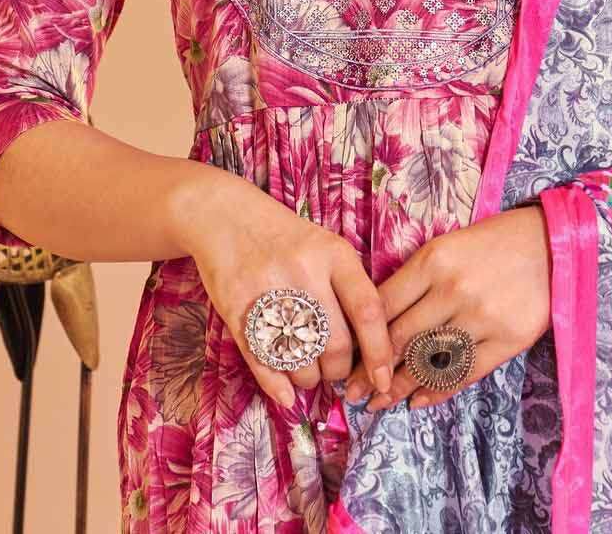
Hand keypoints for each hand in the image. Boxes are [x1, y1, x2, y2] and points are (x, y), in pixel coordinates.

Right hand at [170, 163, 394, 410]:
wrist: (227, 217)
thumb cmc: (287, 238)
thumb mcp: (327, 247)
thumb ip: (349, 288)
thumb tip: (371, 348)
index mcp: (334, 254)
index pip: (367, 310)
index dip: (379, 351)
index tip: (384, 380)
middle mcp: (304, 272)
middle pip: (335, 344)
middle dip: (339, 370)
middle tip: (335, 370)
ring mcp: (268, 291)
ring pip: (301, 359)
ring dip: (309, 378)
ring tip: (307, 371)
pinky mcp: (237, 309)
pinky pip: (262, 361)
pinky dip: (278, 386)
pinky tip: (287, 394)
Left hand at [343, 203, 551, 410]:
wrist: (550, 243)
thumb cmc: (492, 241)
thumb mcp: (446, 246)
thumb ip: (415, 279)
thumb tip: (379, 320)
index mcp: (433, 260)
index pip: (384, 306)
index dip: (361, 338)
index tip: (346, 359)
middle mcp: (453, 290)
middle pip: (400, 339)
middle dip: (372, 371)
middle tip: (353, 392)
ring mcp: (481, 317)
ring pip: (429, 361)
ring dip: (399, 387)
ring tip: (379, 403)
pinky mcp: (507, 340)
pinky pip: (464, 374)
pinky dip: (437, 391)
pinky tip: (418, 401)